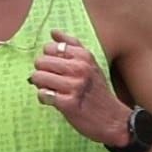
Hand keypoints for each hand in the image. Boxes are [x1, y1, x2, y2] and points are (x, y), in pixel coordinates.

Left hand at [30, 31, 129, 146]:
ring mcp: (74, 85)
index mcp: (84, 56)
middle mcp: (79, 68)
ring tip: (53, 91)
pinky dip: (44, 99)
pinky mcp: (68, 103)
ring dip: (41, 86)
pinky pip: (42, 95)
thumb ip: (72, 46)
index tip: (56, 69)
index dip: (48, 59)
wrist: (112, 119)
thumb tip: (53, 32)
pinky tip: (54, 101)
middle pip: (41, 61)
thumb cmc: (97, 91)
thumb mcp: (90, 64)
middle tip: (52, 82)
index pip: (50, 47)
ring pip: (38, 77)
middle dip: (41, 72)